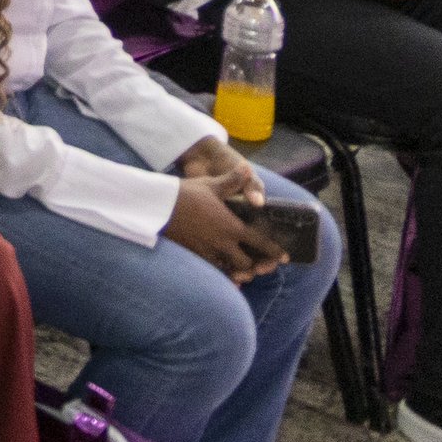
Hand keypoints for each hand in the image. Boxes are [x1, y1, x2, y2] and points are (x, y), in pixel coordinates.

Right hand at [162, 172, 287, 282]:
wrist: (157, 206)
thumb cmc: (186, 194)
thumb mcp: (211, 185)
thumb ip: (232, 180)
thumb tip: (247, 168)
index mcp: (232, 227)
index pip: (260, 243)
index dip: (274, 252)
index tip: (284, 258)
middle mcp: (223, 243)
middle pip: (247, 264)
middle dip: (255, 265)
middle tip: (261, 265)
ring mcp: (208, 251)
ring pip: (230, 270)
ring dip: (239, 271)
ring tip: (244, 272)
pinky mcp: (194, 255)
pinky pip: (213, 270)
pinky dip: (222, 273)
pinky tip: (224, 274)